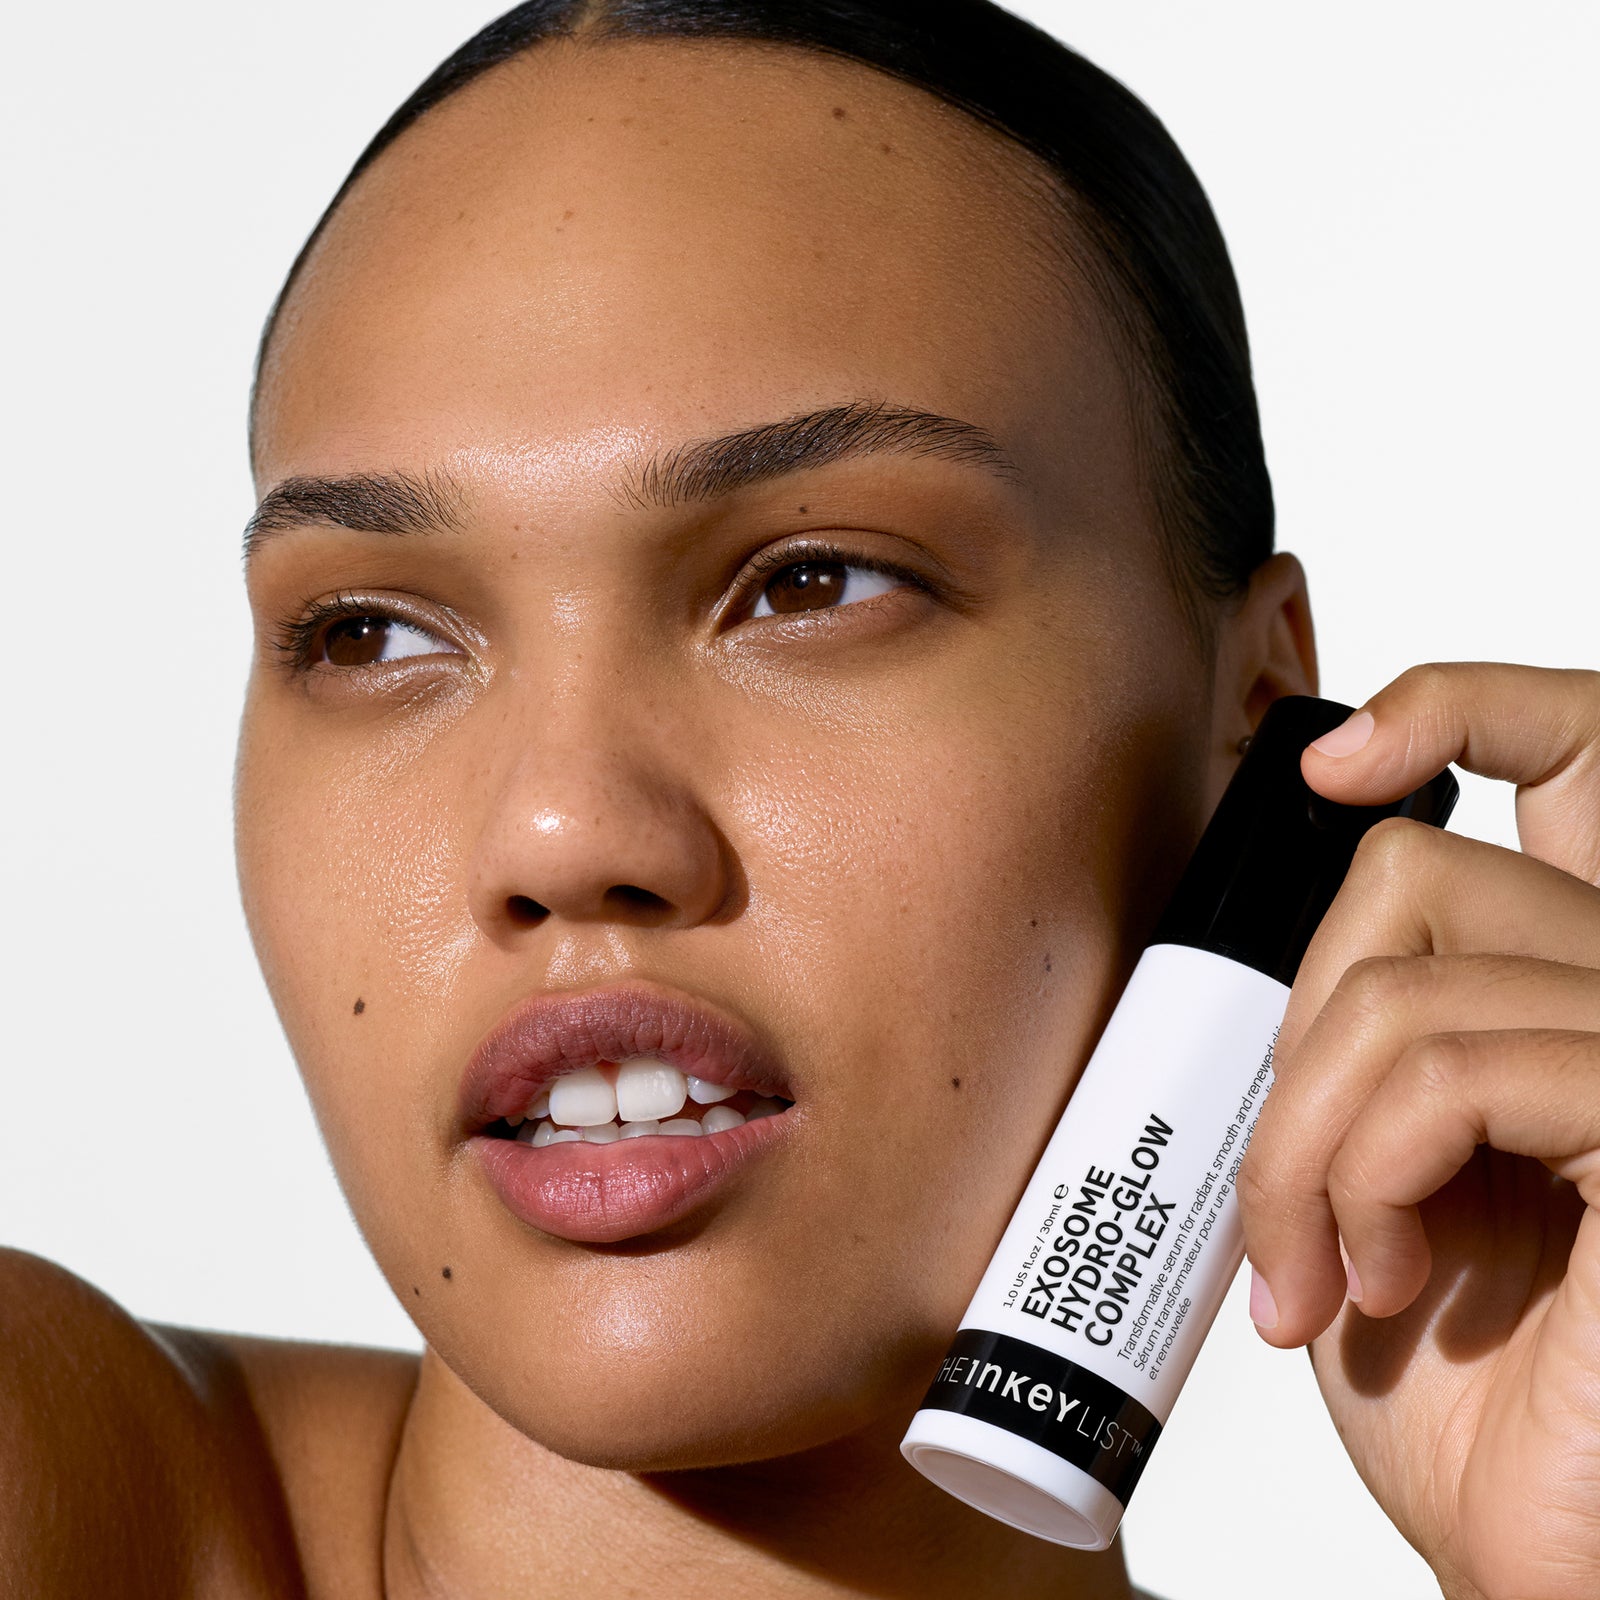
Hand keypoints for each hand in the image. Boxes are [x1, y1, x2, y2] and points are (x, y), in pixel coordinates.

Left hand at [1236, 663, 1599, 1599]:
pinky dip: (1360, 1175)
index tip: (1337, 764)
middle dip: (1298, 1035)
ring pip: (1398, 982)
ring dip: (1306, 1146)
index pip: (1568, 756)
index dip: (1463, 704)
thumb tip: (1292, 971)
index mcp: (1569, 995)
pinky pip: (1449, 1064)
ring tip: (1328, 1270)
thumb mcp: (1381, 1180)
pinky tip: (1390, 1280)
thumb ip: (1372, 1052)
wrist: (1540, 1552)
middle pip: (1411, 871)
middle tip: (1292, 1196)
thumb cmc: (1469, 1395)